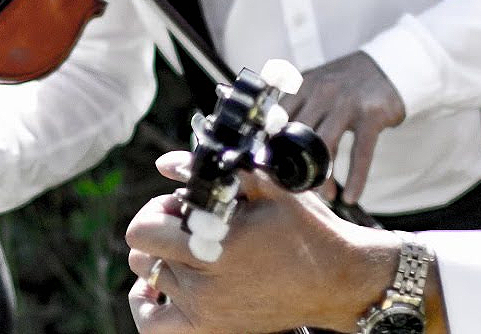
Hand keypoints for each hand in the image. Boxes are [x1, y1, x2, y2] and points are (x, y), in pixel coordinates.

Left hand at [124, 152, 398, 333]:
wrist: (338, 280)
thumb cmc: (307, 228)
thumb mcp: (270, 186)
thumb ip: (215, 171)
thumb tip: (167, 164)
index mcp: (216, 244)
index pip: (145, 229)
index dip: (159, 209)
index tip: (183, 205)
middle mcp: (205, 284)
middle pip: (143, 253)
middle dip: (160, 229)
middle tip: (186, 223)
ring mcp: (207, 312)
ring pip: (148, 282)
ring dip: (159, 260)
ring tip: (184, 249)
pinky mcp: (213, 330)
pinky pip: (154, 326)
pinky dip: (148, 305)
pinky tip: (158, 288)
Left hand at [286, 50, 406, 203]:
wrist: (388, 66)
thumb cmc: (347, 82)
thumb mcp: (317, 83)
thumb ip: (297, 105)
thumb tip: (272, 138)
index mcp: (305, 86)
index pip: (280, 119)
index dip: (273, 147)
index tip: (271, 169)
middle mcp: (322, 92)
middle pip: (300, 137)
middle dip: (297, 167)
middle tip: (298, 187)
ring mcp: (347, 103)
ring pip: (326, 147)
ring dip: (324, 177)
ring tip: (326, 194)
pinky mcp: (371, 115)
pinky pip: (360, 153)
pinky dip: (355, 179)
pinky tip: (351, 196)